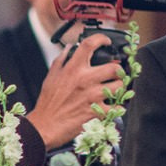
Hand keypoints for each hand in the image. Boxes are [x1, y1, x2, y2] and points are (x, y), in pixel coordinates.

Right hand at [25, 31, 122, 149]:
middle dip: (118, 70)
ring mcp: (92, 96)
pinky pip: (117, 107)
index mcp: (72, 69)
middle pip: (114, 68)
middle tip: (116, 73)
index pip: (89, 45)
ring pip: (119, 87)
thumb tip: (70, 48)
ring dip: (120, 88)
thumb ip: (62, 60)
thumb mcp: (51, 77)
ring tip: (115, 90)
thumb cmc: (48, 103)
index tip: (106, 42)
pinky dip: (117, 107)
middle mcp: (85, 80)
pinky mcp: (97, 112)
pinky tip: (112, 106)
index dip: (101, 39)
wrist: (45, 127)